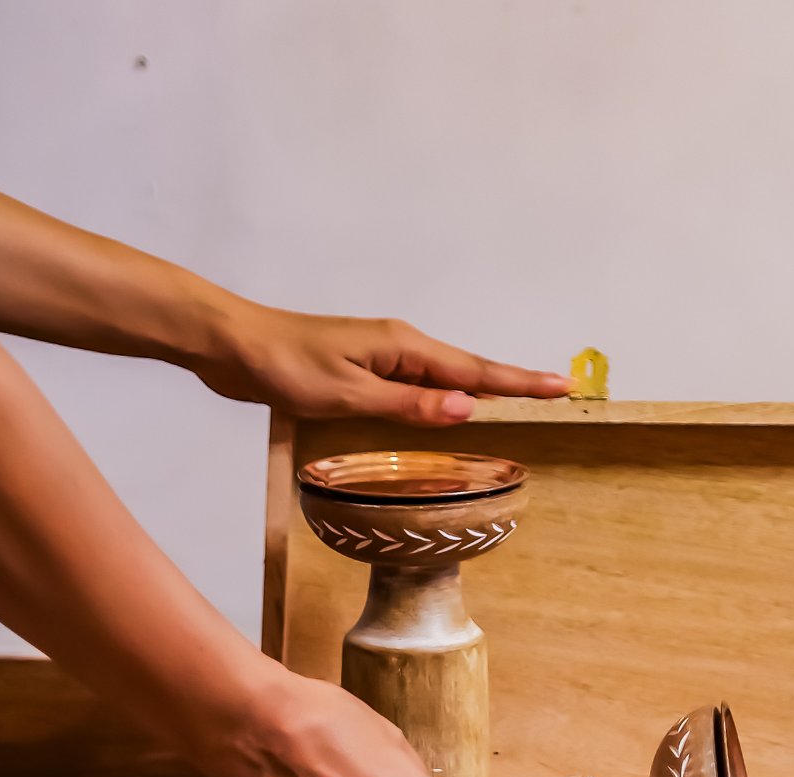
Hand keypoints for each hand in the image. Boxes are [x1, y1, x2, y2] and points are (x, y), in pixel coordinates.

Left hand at [195, 303, 573, 426]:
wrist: (232, 345)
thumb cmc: (284, 366)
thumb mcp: (350, 393)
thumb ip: (410, 404)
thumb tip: (468, 408)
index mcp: (403, 348)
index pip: (475, 371)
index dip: (519, 382)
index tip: (561, 385)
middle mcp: (400, 349)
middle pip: (468, 372)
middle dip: (512, 385)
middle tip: (555, 395)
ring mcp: (382, 360)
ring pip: (442, 382)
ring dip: (480, 393)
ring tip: (519, 406)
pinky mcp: (364, 373)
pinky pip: (416, 389)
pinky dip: (442, 401)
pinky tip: (450, 414)